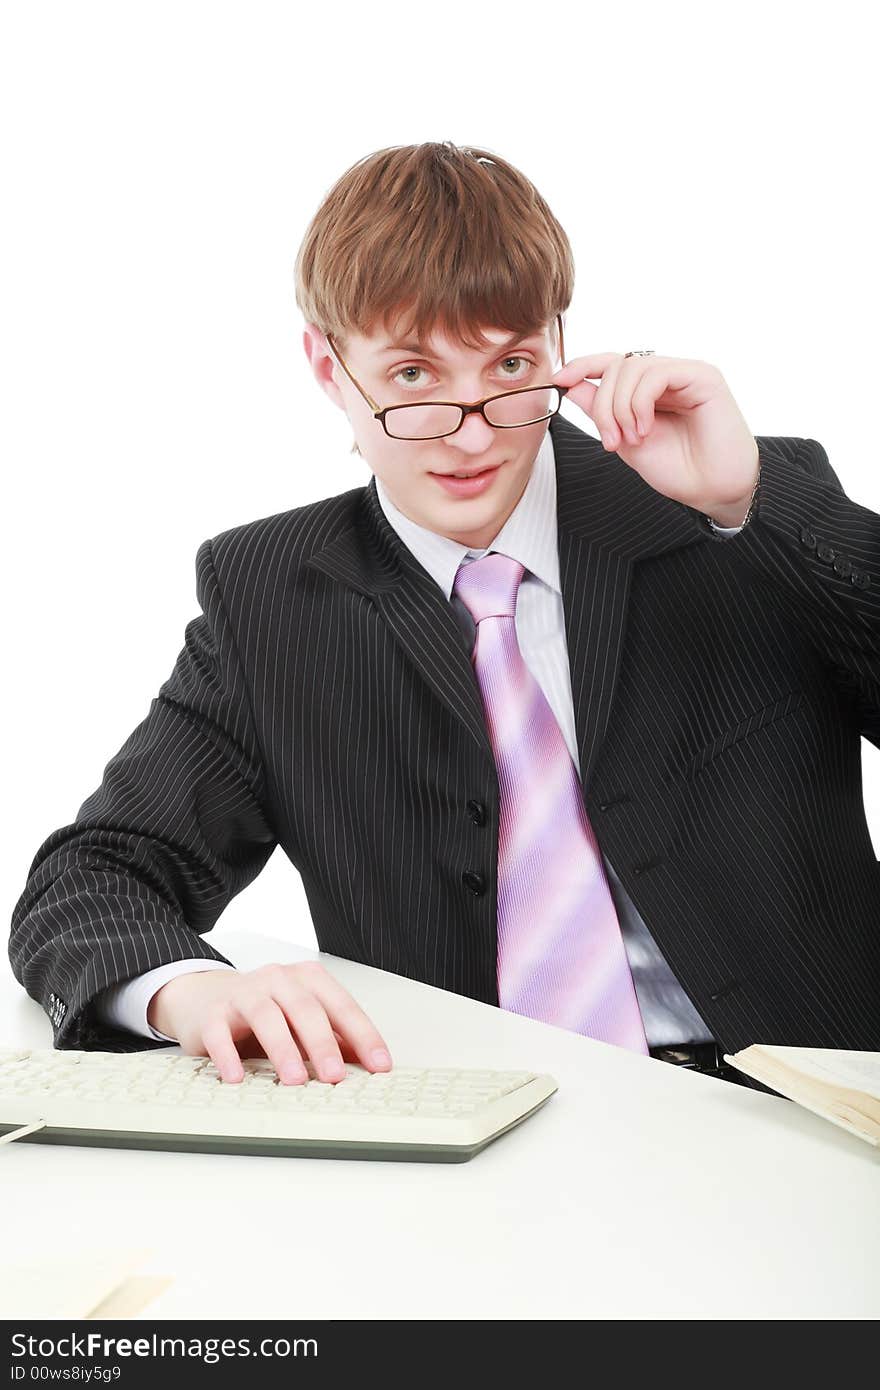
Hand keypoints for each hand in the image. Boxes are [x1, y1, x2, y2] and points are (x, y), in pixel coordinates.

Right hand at [147, 962, 392, 1085]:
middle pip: (305, 1009)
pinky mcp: (213, 1013)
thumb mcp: (302, 1019)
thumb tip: (368, 1065)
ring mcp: (244, 993)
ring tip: (294, 1080)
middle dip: (323, 1044)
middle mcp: (279, 980)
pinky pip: (220, 1033)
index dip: (363, 1036)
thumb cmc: (265, 1008)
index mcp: (308, 979)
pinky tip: (237, 1078)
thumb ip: (333, 1036)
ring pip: (266, 1017)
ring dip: (282, 1050)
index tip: (379, 1064)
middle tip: (335, 1076)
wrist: (206, 996)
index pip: (342, 1006)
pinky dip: (228, 1056)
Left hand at [550, 353, 759, 524]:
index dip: (584, 365)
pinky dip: (640, 403)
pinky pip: (656, 374)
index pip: (612, 363)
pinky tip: (645, 429)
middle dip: (603, 404)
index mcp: (649, 390)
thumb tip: (570, 385)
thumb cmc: (678, 470)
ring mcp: (686, 373)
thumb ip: (601, 412)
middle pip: (617, 366)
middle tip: (610, 441)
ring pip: (633, 367)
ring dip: (620, 407)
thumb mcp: (625, 440)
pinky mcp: (703, 376)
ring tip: (631, 440)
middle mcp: (668, 376)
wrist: (713, 491)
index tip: (560, 380)